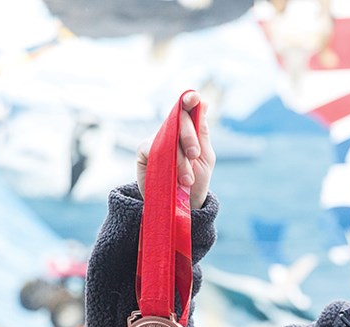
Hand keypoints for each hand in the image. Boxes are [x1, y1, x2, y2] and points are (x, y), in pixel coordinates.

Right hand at [136, 91, 215, 209]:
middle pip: (178, 120)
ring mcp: (156, 140)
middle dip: (189, 137)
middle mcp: (171, 131)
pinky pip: (152, 148)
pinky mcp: (143, 152)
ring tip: (187, 178)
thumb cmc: (196, 181)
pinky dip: (165, 162)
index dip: (189, 101)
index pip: (187, 110)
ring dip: (179, 158)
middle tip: (195, 155)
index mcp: (188, 131)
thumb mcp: (205, 157)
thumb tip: (204, 102)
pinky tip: (174, 177)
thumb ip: (202, 132)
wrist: (182, 206)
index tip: (195, 96)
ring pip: (167, 136)